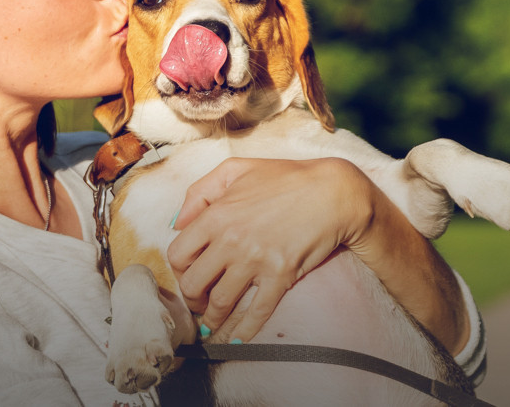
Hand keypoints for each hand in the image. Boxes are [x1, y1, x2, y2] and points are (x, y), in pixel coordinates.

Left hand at [166, 157, 373, 341]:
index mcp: (215, 216)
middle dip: (191, 298)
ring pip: (220, 303)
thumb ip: (199, 192)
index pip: (178, 255)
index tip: (188, 274)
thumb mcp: (235, 170)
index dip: (179, 270)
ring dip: (212, 319)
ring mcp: (255, 261)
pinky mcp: (281, 277)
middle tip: (198, 302)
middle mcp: (230, 241)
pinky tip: (235, 340)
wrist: (332, 192)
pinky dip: (243, 331)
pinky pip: (257, 312)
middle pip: (193, 284)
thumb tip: (177, 223)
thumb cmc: (285, 178)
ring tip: (211, 324)